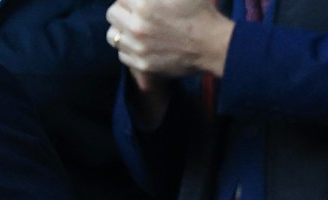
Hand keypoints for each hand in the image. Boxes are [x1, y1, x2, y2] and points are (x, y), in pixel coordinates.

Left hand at [106, 0, 234, 79]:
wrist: (214, 46)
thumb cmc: (201, 14)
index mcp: (143, 4)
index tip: (139, 3)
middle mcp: (136, 26)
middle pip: (112, 14)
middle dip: (123, 11)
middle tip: (137, 14)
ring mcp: (138, 48)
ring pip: (113, 35)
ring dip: (122, 31)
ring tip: (136, 31)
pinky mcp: (144, 65)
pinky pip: (122, 55)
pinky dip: (129, 50)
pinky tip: (141, 46)